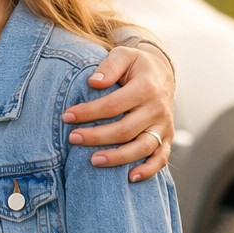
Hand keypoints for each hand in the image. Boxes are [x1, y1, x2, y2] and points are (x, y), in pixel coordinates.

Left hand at [63, 44, 175, 181]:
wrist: (162, 72)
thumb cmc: (135, 65)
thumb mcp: (124, 55)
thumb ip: (109, 66)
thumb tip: (93, 82)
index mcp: (146, 88)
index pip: (113, 105)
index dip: (89, 112)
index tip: (67, 116)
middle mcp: (157, 109)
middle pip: (125, 129)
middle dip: (96, 136)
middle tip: (72, 138)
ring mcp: (164, 125)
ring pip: (142, 147)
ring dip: (118, 157)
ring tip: (93, 161)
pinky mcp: (167, 137)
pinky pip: (161, 158)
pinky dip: (148, 170)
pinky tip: (130, 177)